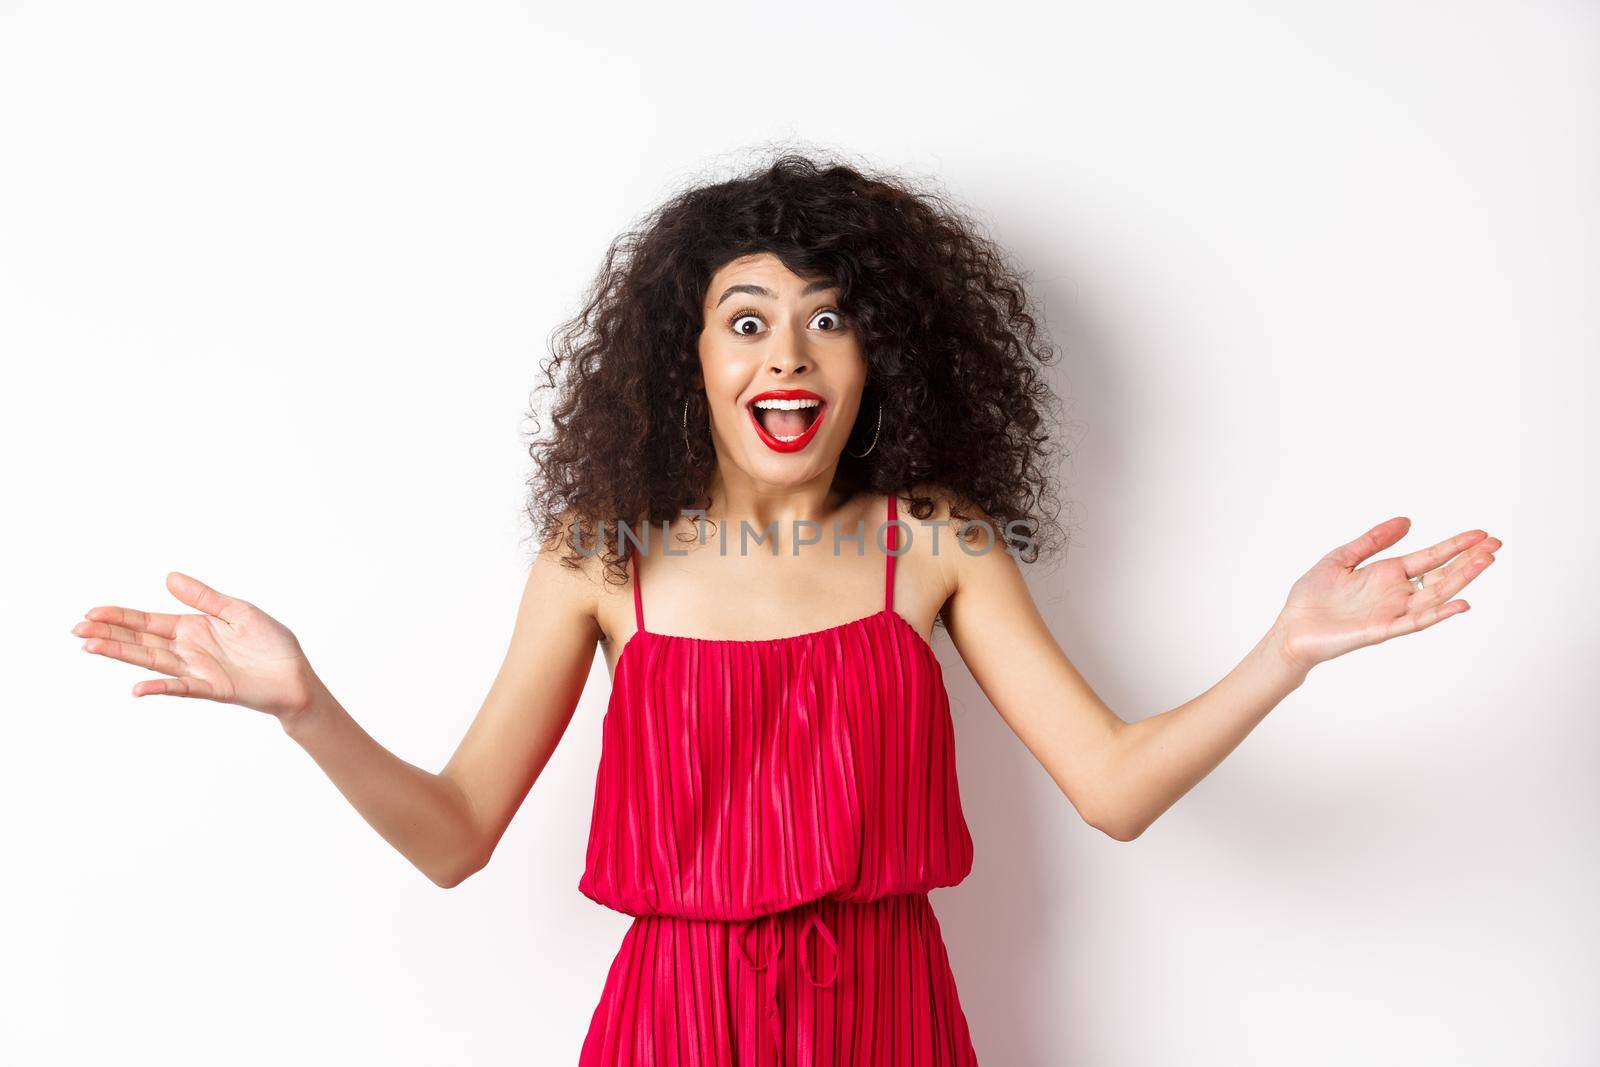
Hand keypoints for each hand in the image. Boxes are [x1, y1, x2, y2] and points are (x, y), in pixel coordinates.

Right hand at [73, 572, 321, 719]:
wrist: (296, 676)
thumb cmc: (271, 643)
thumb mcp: (237, 611)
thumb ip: (203, 597)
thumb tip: (168, 577)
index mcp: (193, 627)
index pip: (149, 621)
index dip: (121, 616)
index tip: (91, 612)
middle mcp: (188, 649)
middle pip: (141, 640)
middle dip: (109, 633)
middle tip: (76, 628)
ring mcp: (196, 669)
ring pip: (152, 661)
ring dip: (122, 654)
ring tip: (91, 646)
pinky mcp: (211, 688)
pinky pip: (181, 687)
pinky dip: (159, 688)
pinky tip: (137, 687)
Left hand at [1269, 518, 1500, 673]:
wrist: (1292, 627)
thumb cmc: (1312, 596)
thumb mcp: (1341, 558)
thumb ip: (1373, 540)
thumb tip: (1407, 521)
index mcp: (1387, 574)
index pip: (1430, 557)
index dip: (1455, 545)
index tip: (1482, 534)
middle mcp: (1396, 593)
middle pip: (1441, 575)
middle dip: (1469, 560)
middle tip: (1496, 545)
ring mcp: (1392, 612)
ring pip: (1436, 595)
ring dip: (1462, 580)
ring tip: (1486, 562)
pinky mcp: (1383, 630)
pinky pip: (1417, 622)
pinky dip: (1439, 613)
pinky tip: (1461, 603)